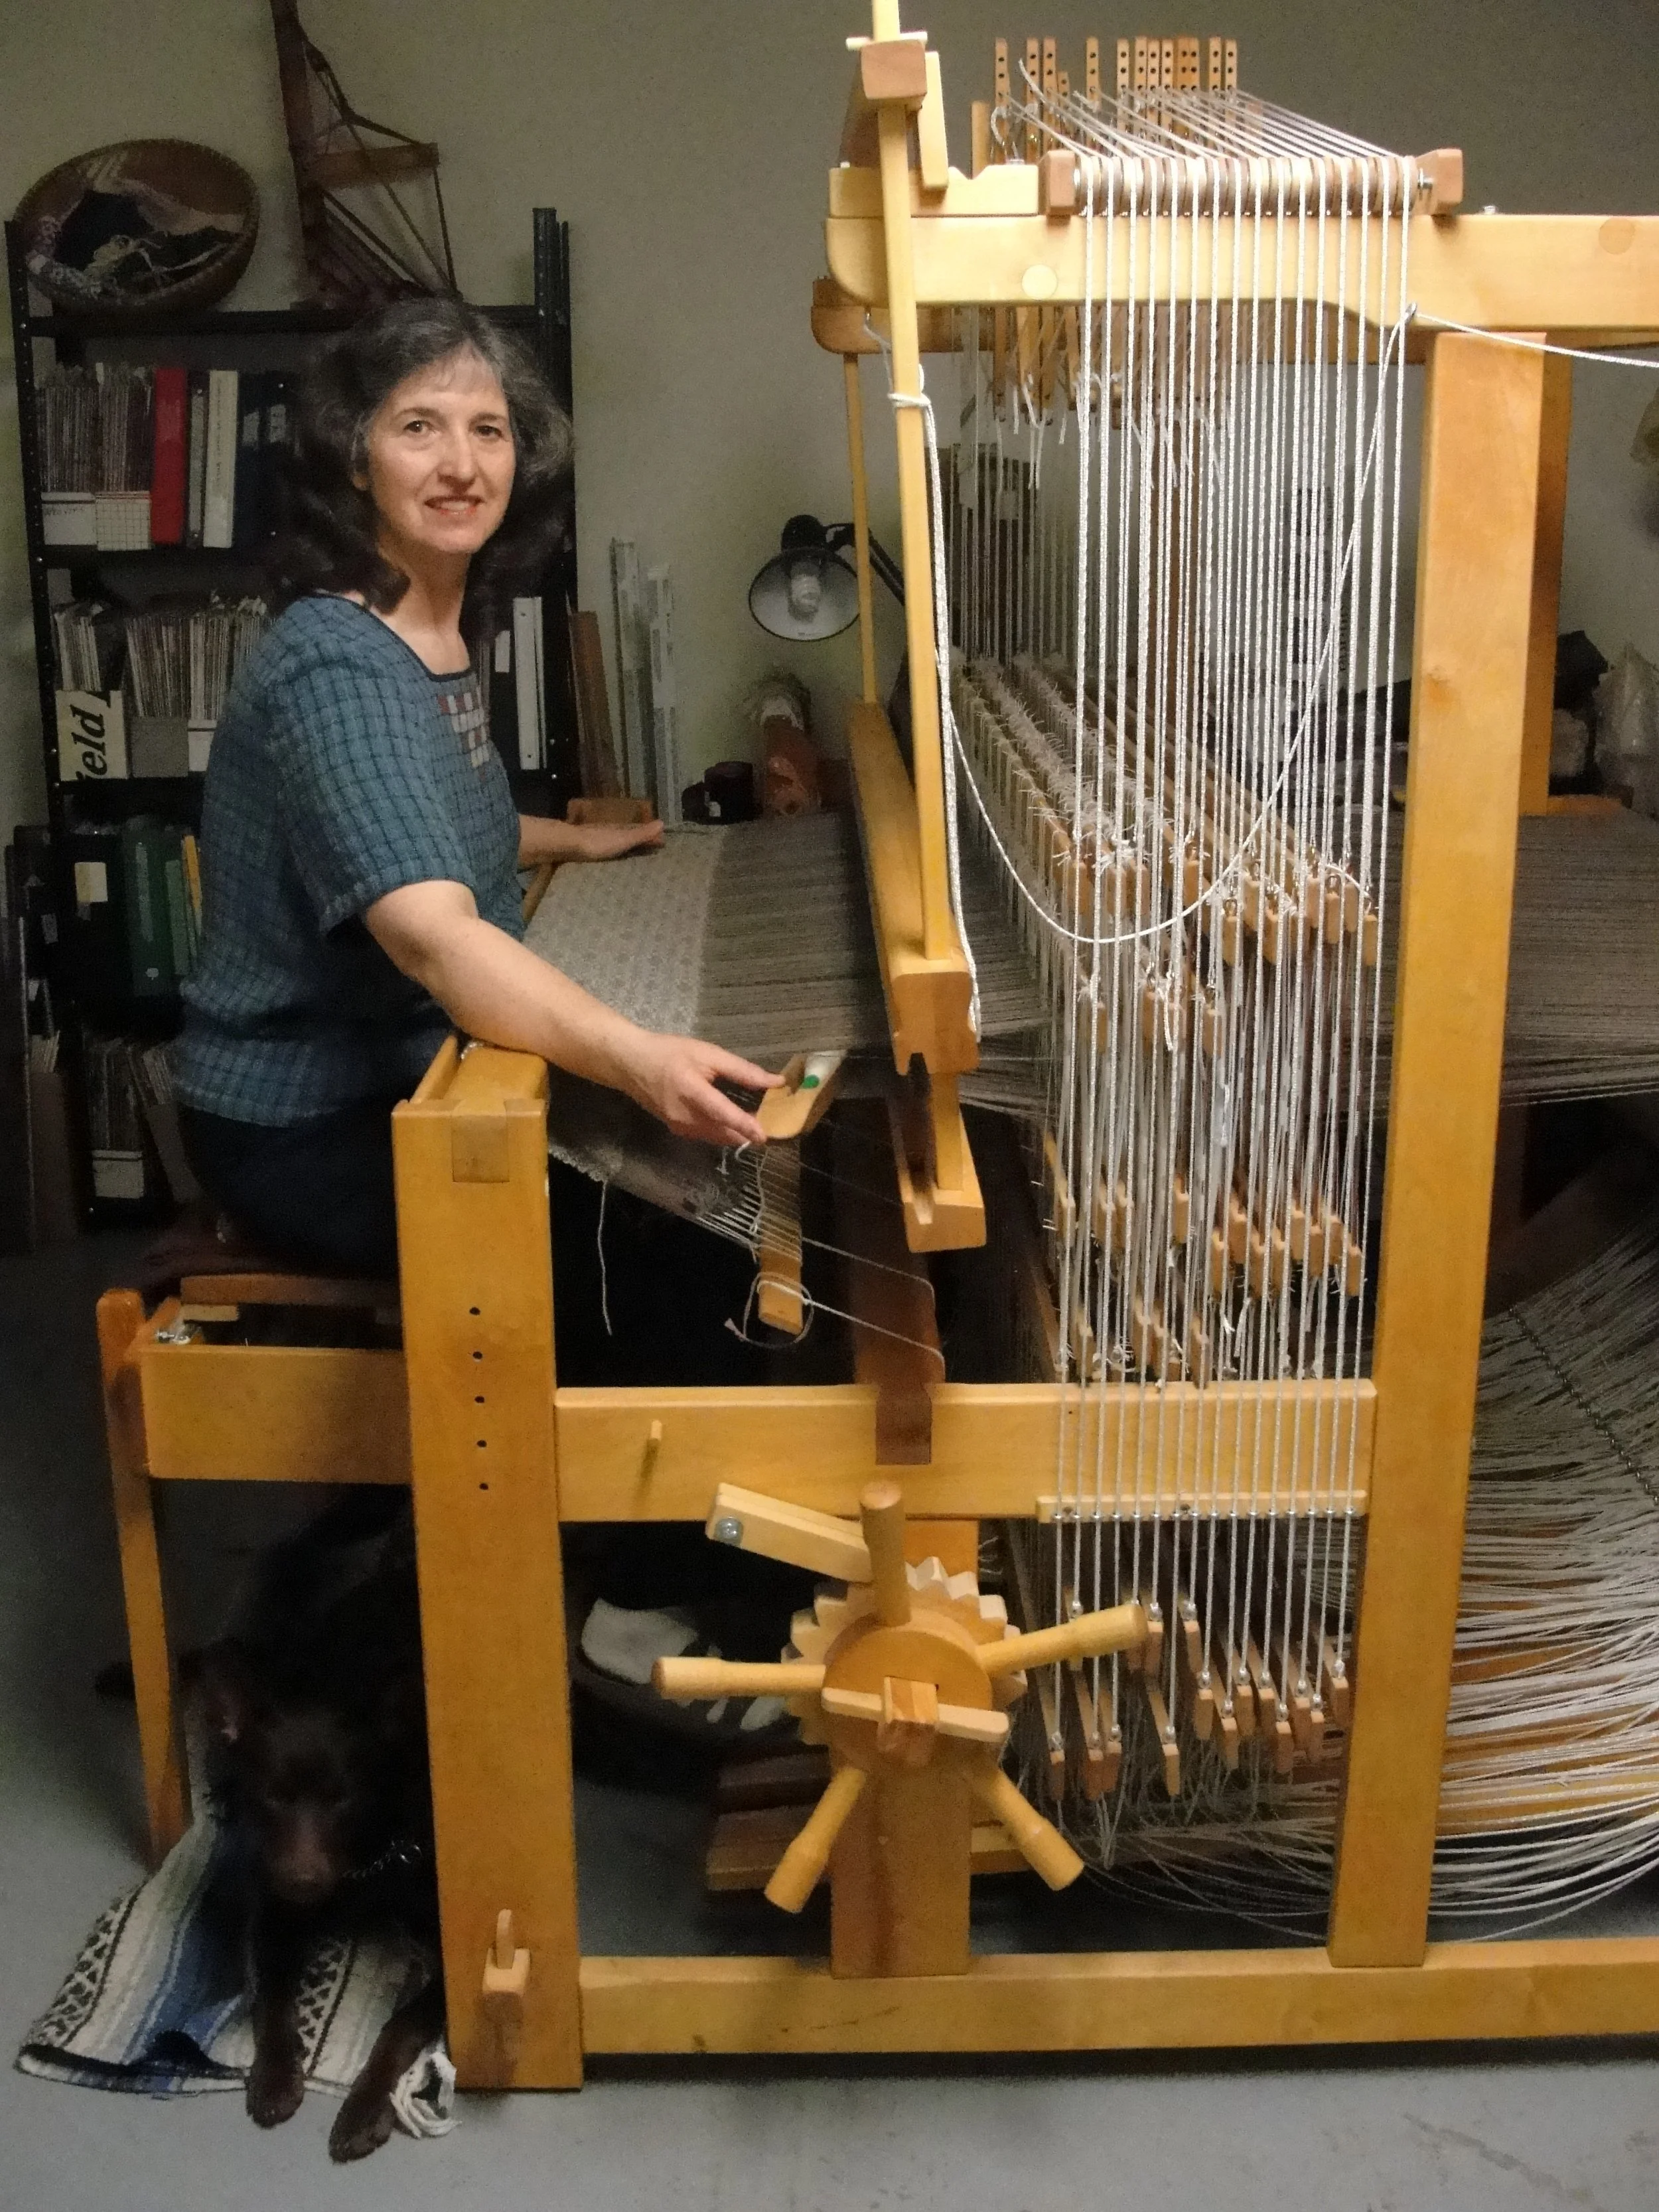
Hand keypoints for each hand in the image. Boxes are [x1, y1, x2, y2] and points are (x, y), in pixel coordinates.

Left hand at [571, 817, 663, 861]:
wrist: (568, 844)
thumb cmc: (598, 843)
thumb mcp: (623, 839)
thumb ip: (641, 833)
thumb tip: (662, 822)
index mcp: (621, 829)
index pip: (640, 831)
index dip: (652, 836)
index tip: (663, 842)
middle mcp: (611, 832)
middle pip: (629, 835)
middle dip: (641, 840)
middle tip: (653, 847)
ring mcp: (599, 838)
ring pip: (617, 840)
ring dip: (628, 845)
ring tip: (636, 853)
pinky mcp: (588, 847)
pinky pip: (607, 848)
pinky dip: (615, 850)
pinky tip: (613, 856)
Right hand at [618, 1031, 782, 1147]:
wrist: (630, 1064)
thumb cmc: (669, 1053)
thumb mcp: (707, 1053)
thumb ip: (741, 1070)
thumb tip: (774, 1082)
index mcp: (692, 1092)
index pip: (723, 1113)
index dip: (745, 1125)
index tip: (765, 1135)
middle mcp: (685, 1116)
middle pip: (724, 1133)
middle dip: (748, 1132)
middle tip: (771, 1124)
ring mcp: (679, 1127)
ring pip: (717, 1138)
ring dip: (737, 1134)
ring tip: (757, 1122)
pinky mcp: (677, 1130)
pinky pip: (706, 1135)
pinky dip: (723, 1131)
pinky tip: (732, 1121)